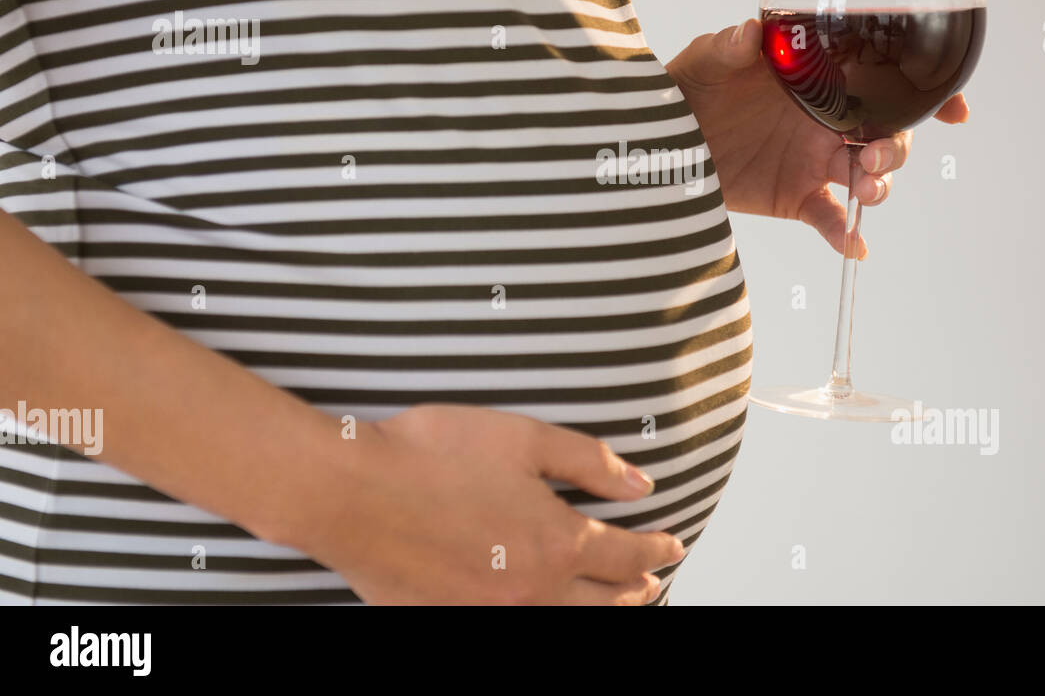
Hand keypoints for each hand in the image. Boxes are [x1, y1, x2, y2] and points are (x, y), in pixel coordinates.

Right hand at [302, 405, 684, 603]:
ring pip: (563, 622)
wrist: (351, 492)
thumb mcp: (525, 439)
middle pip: (603, 600)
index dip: (655, 549)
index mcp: (557, 542)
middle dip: (635, 589)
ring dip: (597, 612)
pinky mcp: (451, 619)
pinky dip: (545, 619)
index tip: (672, 544)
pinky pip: (514, 627)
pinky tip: (542, 609)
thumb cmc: (434, 454)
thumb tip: (642, 485)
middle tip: (652, 581)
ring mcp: (490, 613)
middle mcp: (532, 590)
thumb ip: (590, 463)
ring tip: (615, 603)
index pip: (626, 555)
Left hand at [667, 19, 969, 257]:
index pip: (883, 80)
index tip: (954, 109)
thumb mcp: (705, 60)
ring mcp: (816, 160)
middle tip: (872, 154)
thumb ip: (729, 47)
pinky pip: (832, 218)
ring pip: (869, 175)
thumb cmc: (688, 86)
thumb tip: (749, 33)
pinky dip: (847, 234)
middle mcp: (828, 119)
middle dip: (898, 145)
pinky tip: (854, 247)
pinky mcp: (796, 197)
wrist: (658, 141)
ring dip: (880, 183)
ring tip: (868, 189)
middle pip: (888, 133)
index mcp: (820, 78)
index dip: (925, 94)